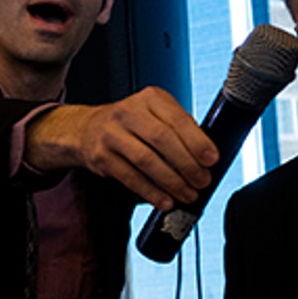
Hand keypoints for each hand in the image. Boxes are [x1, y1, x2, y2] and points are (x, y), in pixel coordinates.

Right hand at [26, 88, 217, 209]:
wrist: (86, 129)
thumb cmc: (131, 124)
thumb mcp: (155, 114)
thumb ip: (179, 128)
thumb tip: (206, 157)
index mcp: (149, 98)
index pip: (177, 119)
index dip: (197, 141)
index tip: (211, 159)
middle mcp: (128, 112)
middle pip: (162, 139)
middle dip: (187, 164)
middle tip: (202, 180)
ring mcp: (111, 134)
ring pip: (146, 160)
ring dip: (171, 181)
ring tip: (187, 193)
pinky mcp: (101, 157)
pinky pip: (130, 177)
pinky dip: (150, 192)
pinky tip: (164, 200)